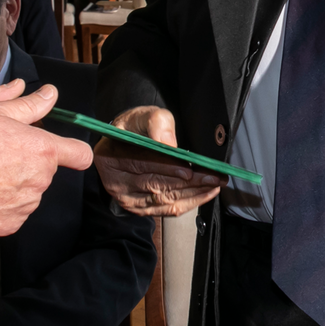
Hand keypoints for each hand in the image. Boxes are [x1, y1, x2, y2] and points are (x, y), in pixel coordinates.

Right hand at [0, 81, 92, 235]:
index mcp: (44, 150)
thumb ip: (31, 106)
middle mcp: (41, 178)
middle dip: (31, 164)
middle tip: (4, 156)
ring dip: (17, 184)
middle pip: (46, 171)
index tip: (71, 152)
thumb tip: (50, 94)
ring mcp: (27, 203)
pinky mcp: (12, 223)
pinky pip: (15, 211)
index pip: (80, 155)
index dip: (75, 152)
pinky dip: (5, 204)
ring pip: (30, 192)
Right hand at [94, 105, 225, 215]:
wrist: (127, 143)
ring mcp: (126, 199)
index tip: (188, 169)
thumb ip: (157, 123)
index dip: (165, 167)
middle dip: (188, 182)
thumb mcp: (144, 115)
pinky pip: (166, 210)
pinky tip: (205, 194)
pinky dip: (188, 203)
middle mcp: (115, 182)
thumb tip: (169, 144)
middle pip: (155, 184)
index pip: (139, 163)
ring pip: (163, 200)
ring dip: (192, 193)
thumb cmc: (136, 128)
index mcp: (110, 157)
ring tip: (214, 184)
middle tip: (213, 176)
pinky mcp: (139, 209)